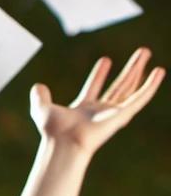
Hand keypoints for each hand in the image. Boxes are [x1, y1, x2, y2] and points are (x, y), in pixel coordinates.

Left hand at [29, 47, 164, 156]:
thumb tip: (37, 86)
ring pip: (129, 87)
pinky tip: (159, 72)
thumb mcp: (42, 109)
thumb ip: (39, 98)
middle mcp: (99, 112)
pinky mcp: (122, 115)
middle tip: (140, 53)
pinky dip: (150, 86)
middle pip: (118, 86)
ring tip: (146, 52)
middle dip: (129, 69)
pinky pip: (140, 98)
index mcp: (83, 109)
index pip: (93, 88)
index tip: (105, 60)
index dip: (99, 75)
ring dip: (138, 70)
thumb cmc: (53, 132)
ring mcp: (111, 113)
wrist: (64, 143)